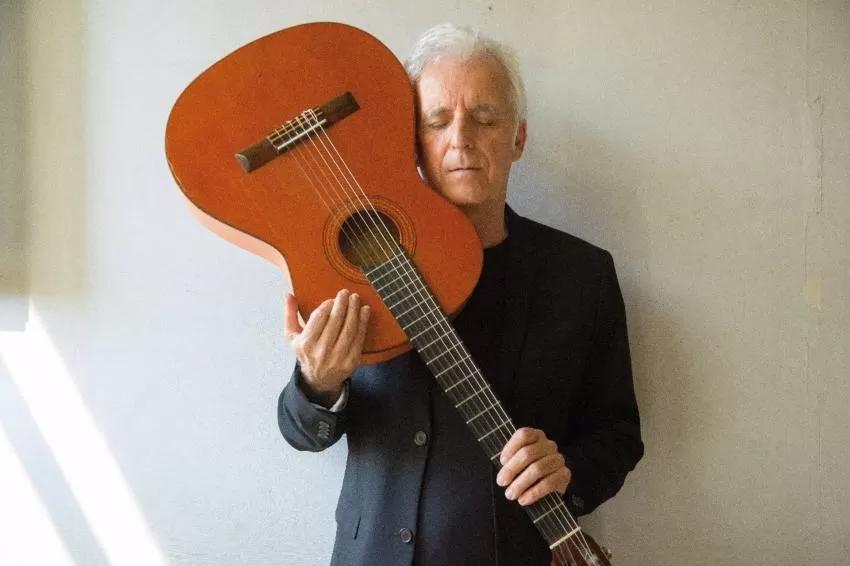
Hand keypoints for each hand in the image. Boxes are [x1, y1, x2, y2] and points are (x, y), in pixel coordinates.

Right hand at [284, 289, 370, 405]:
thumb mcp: (292, 336)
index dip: (327, 305)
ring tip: (355, 298)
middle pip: (335, 321)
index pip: (319, 318)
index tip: (332, 299)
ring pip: (349, 328)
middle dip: (342, 304)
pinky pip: (359, 338)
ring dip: (354, 310)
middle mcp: (321, 351)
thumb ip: (290, 314)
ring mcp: (338, 357)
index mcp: (306, 344)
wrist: (319, 379)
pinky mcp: (351, 361)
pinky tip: (365, 311)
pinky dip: (363, 323)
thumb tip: (288, 295)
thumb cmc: (306, 352)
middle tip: (345, 293)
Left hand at [496, 427, 570, 505]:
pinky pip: (548, 483)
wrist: (551, 485)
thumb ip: (511, 460)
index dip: (510, 447)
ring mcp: (558, 459)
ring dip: (520, 483)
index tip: (501, 461)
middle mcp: (549, 445)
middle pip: (527, 453)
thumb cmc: (529, 470)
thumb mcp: (519, 461)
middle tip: (501, 482)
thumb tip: (501, 472)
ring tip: (510, 494)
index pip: (523, 435)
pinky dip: (533, 493)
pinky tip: (523, 499)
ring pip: (537, 469)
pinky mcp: (565, 474)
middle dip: (511, 469)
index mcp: (536, 436)